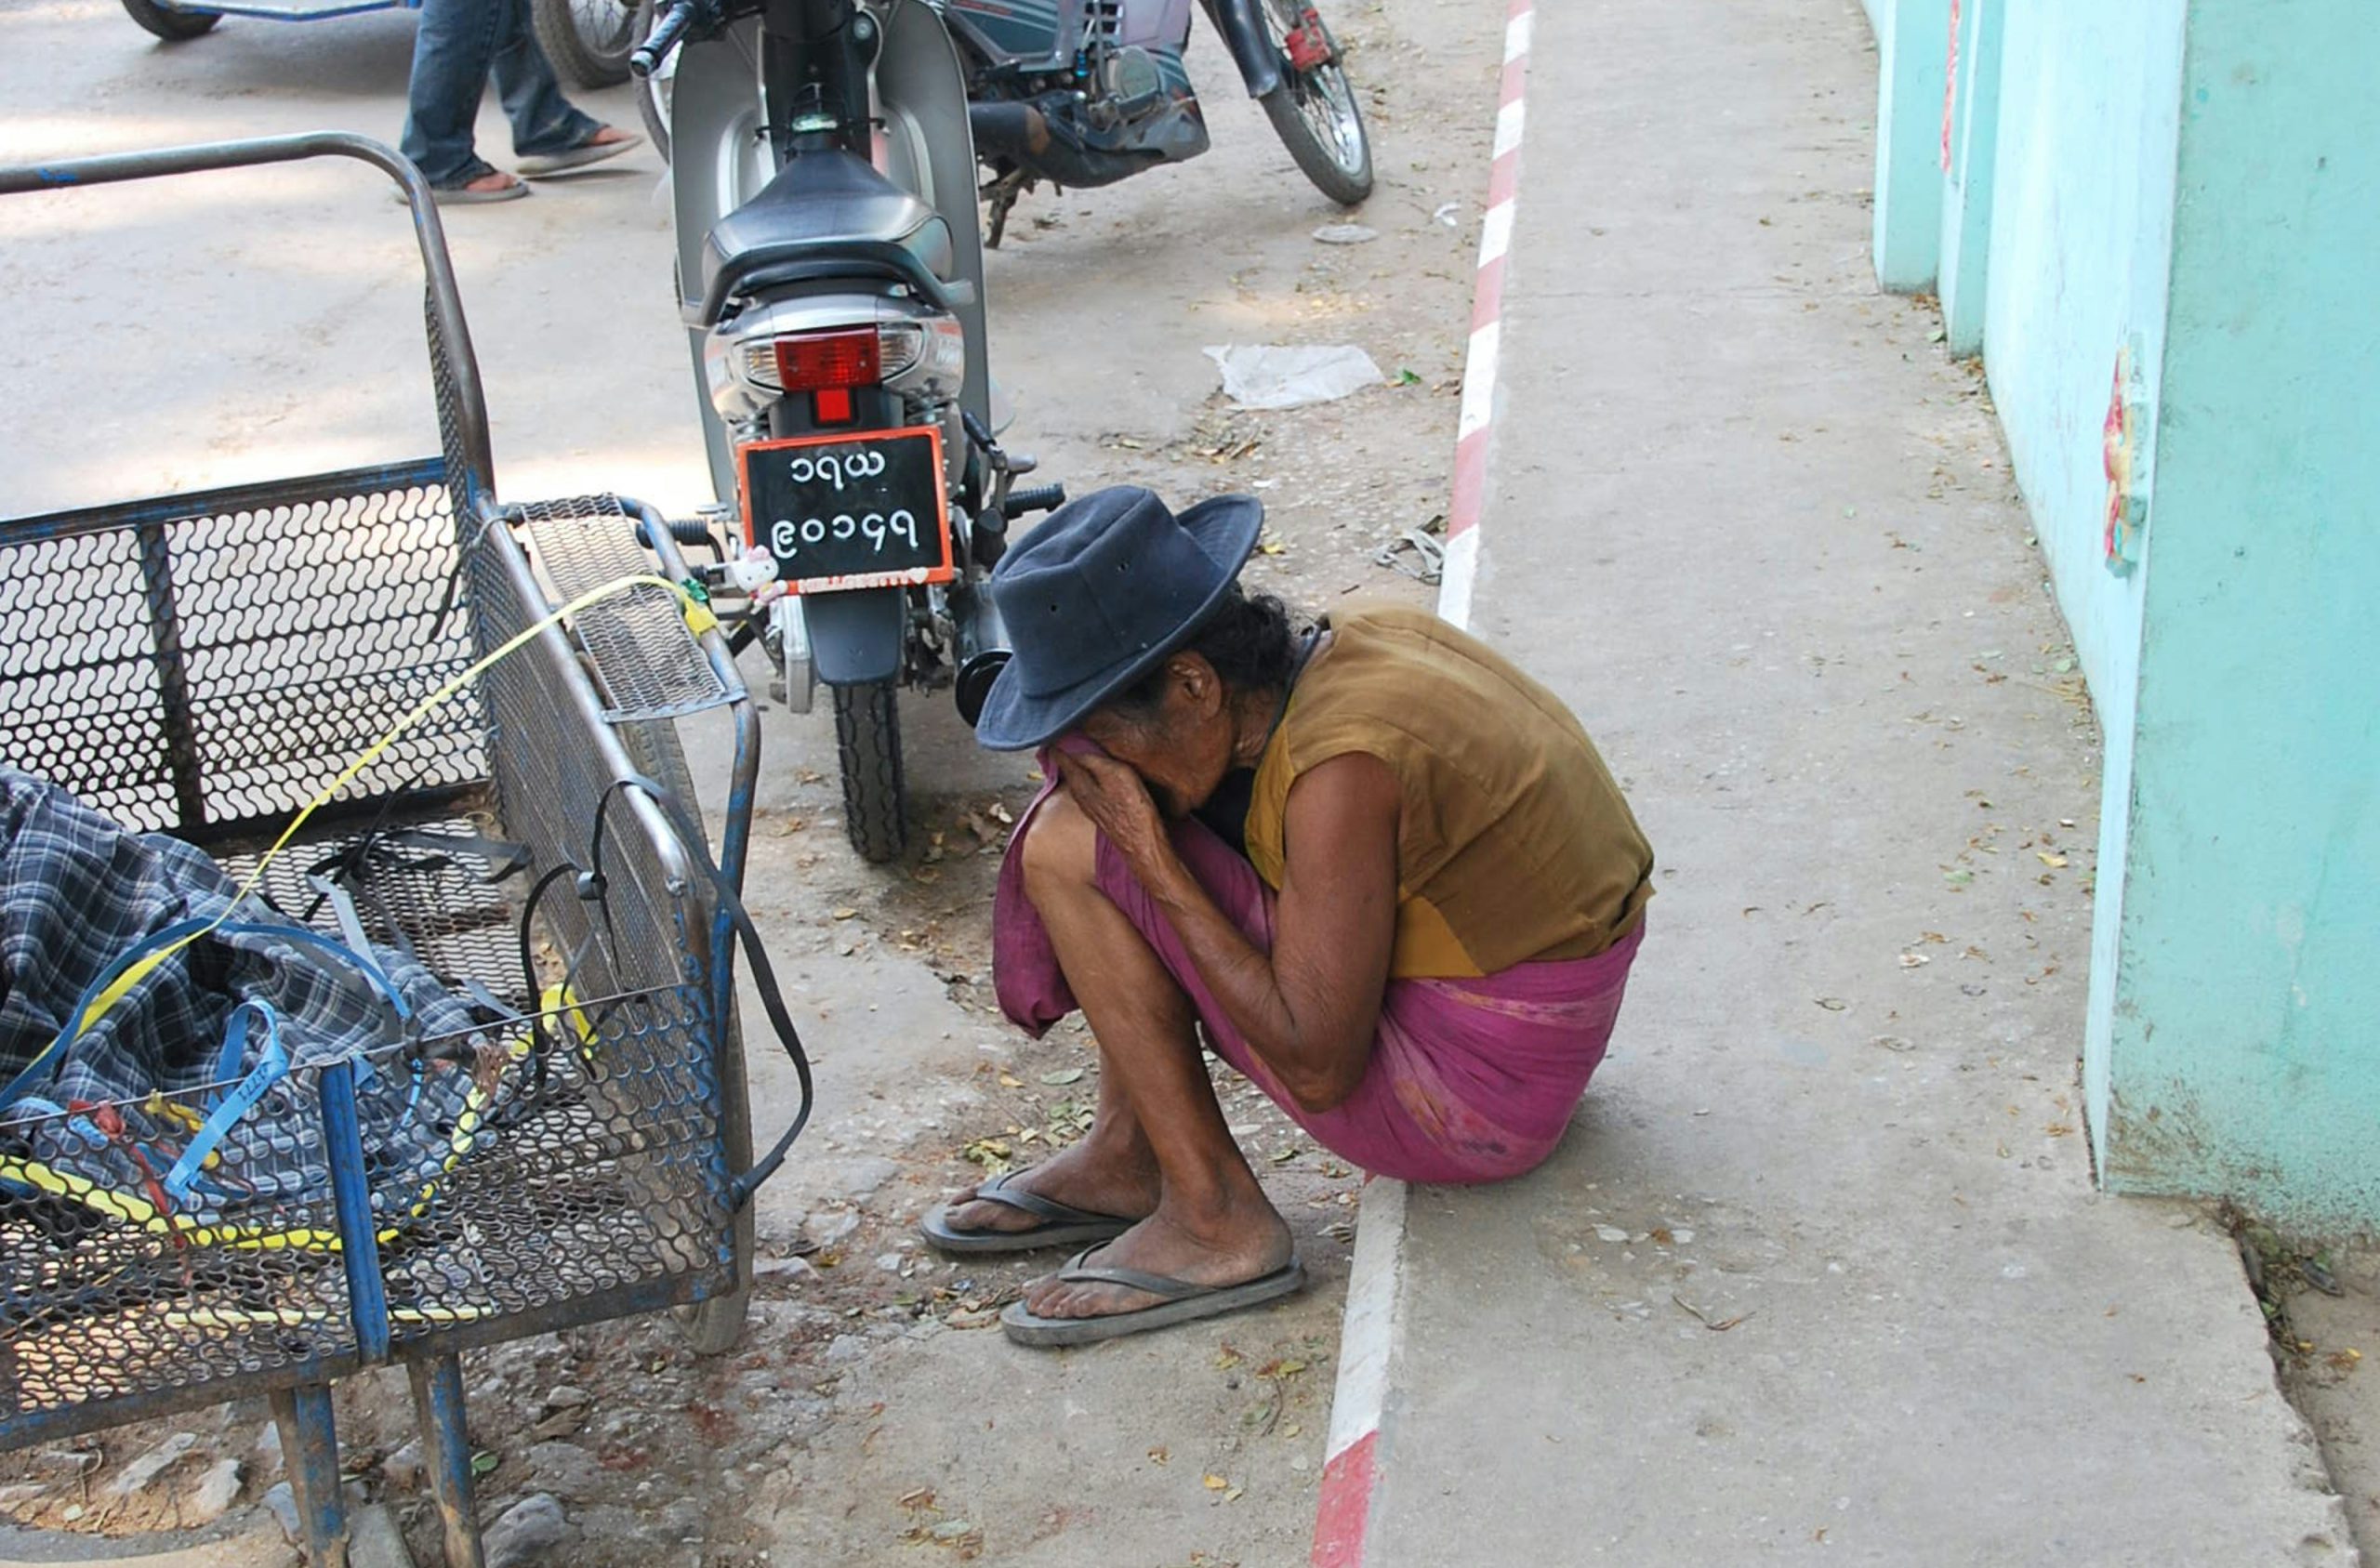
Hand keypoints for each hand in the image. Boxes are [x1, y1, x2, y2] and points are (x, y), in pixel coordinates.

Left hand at [1053, 749, 1169, 870]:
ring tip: (1078, 753)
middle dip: (1065, 755)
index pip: (1062, 759)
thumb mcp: (1114, 774)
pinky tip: (1096, 776)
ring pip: (1078, 781)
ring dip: (1077, 766)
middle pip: (1068, 770)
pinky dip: (1088, 778)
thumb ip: (1092, 760)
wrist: (1143, 844)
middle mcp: (1081, 797)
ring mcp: (1092, 807)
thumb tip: (1072, 747)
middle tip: (1064, 739)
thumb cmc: (1132, 809)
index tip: (1055, 733)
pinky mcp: (1103, 814)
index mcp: (1080, 784)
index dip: (1059, 745)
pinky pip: (1090, 789)